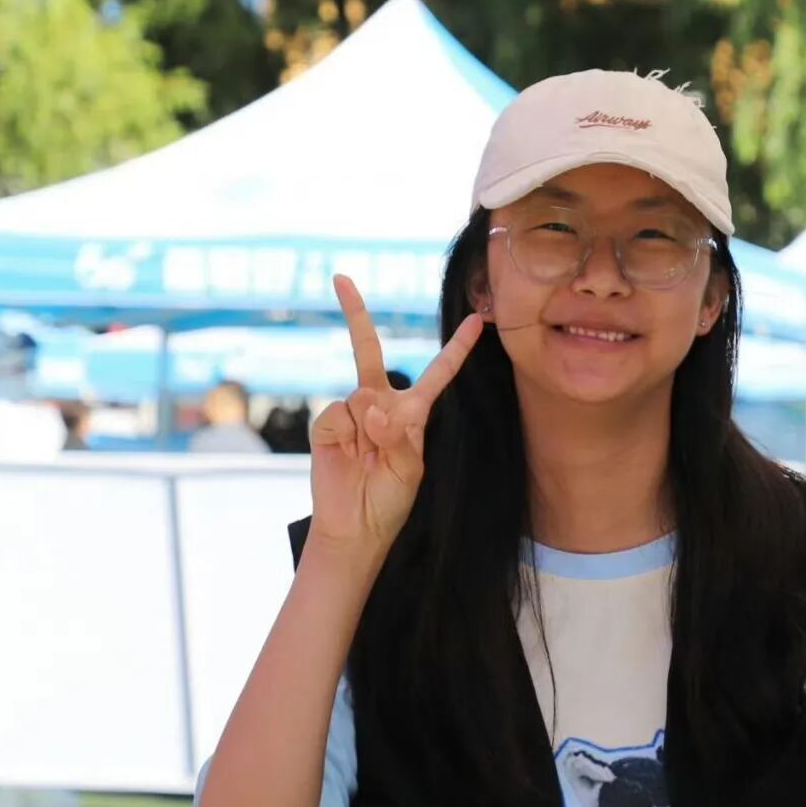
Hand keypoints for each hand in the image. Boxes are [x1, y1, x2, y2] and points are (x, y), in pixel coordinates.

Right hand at [308, 275, 482, 553]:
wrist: (356, 527)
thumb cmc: (389, 501)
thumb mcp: (408, 470)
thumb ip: (397, 436)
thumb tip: (369, 407)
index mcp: (411, 413)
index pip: (438, 374)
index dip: (458, 348)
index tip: (478, 320)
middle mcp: (380, 404)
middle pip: (368, 351)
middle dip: (356, 314)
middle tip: (341, 278)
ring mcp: (351, 412)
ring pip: (360, 395)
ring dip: (367, 427)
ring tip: (368, 459)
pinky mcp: (327, 425)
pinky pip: (338, 413)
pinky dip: (346, 432)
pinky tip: (348, 454)